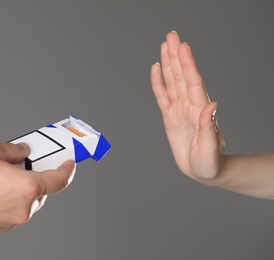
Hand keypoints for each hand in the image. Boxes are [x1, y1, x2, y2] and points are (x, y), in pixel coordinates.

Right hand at [0, 143, 74, 234]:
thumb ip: (13, 151)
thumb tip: (22, 152)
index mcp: (28, 188)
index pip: (59, 180)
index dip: (68, 171)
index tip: (69, 164)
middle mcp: (24, 208)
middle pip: (41, 192)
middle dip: (36, 178)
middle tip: (26, 166)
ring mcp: (12, 221)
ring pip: (27, 202)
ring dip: (22, 190)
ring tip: (3, 177)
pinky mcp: (0, 228)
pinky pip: (13, 211)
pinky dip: (10, 200)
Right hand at [150, 31, 224, 180]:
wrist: (203, 170)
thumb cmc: (210, 162)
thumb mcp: (210, 148)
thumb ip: (208, 127)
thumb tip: (212, 105)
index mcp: (199, 110)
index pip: (192, 82)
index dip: (187, 64)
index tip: (182, 47)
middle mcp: (189, 105)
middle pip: (181, 75)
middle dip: (176, 55)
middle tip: (171, 36)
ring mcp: (179, 109)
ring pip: (172, 81)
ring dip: (168, 63)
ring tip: (164, 46)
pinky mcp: (170, 116)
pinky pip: (162, 96)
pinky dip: (158, 83)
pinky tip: (155, 69)